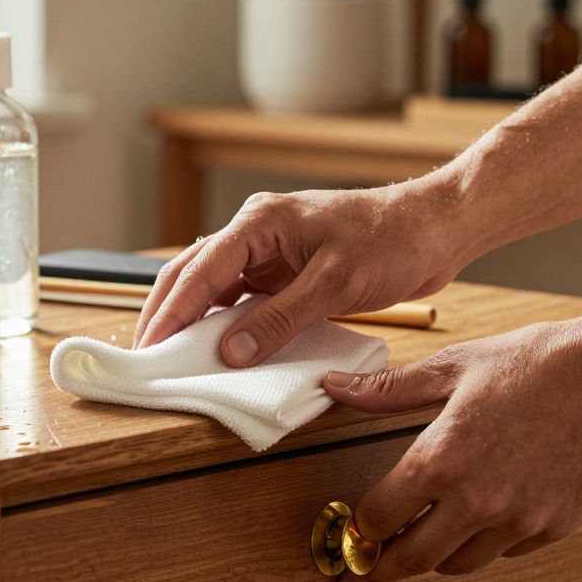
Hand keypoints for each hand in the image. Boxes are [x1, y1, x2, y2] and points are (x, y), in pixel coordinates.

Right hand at [133, 184, 466, 365]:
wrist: (435, 228)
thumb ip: (278, 319)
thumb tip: (231, 352)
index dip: (170, 312)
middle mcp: (255, 233)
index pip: (198, 271)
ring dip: (194, 320)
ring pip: (214, 288)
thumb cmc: (391, 240)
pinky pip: (244, 299)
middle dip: (166, 315)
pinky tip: (220, 350)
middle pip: (193, 275)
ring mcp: (269, 252)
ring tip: (173, 359)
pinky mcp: (286, 271)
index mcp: (258, 222)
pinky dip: (227, 324)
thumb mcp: (333, 284)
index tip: (149, 348)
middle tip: (146, 358)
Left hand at [322, 319, 581, 581]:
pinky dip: (486, 544)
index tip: (354, 530)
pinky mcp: (555, 526)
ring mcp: (519, 518)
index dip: (359, 526)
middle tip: (360, 581)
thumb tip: (338, 387)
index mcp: (442, 459)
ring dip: (434, 558)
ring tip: (421, 546)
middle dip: (381, 571)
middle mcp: (478, 499)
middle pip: (412, 559)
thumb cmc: (541, 362)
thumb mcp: (454, 366)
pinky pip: (506, 551)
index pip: (379, 516)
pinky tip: (481, 520)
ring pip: (460, 563)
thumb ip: (389, 389)